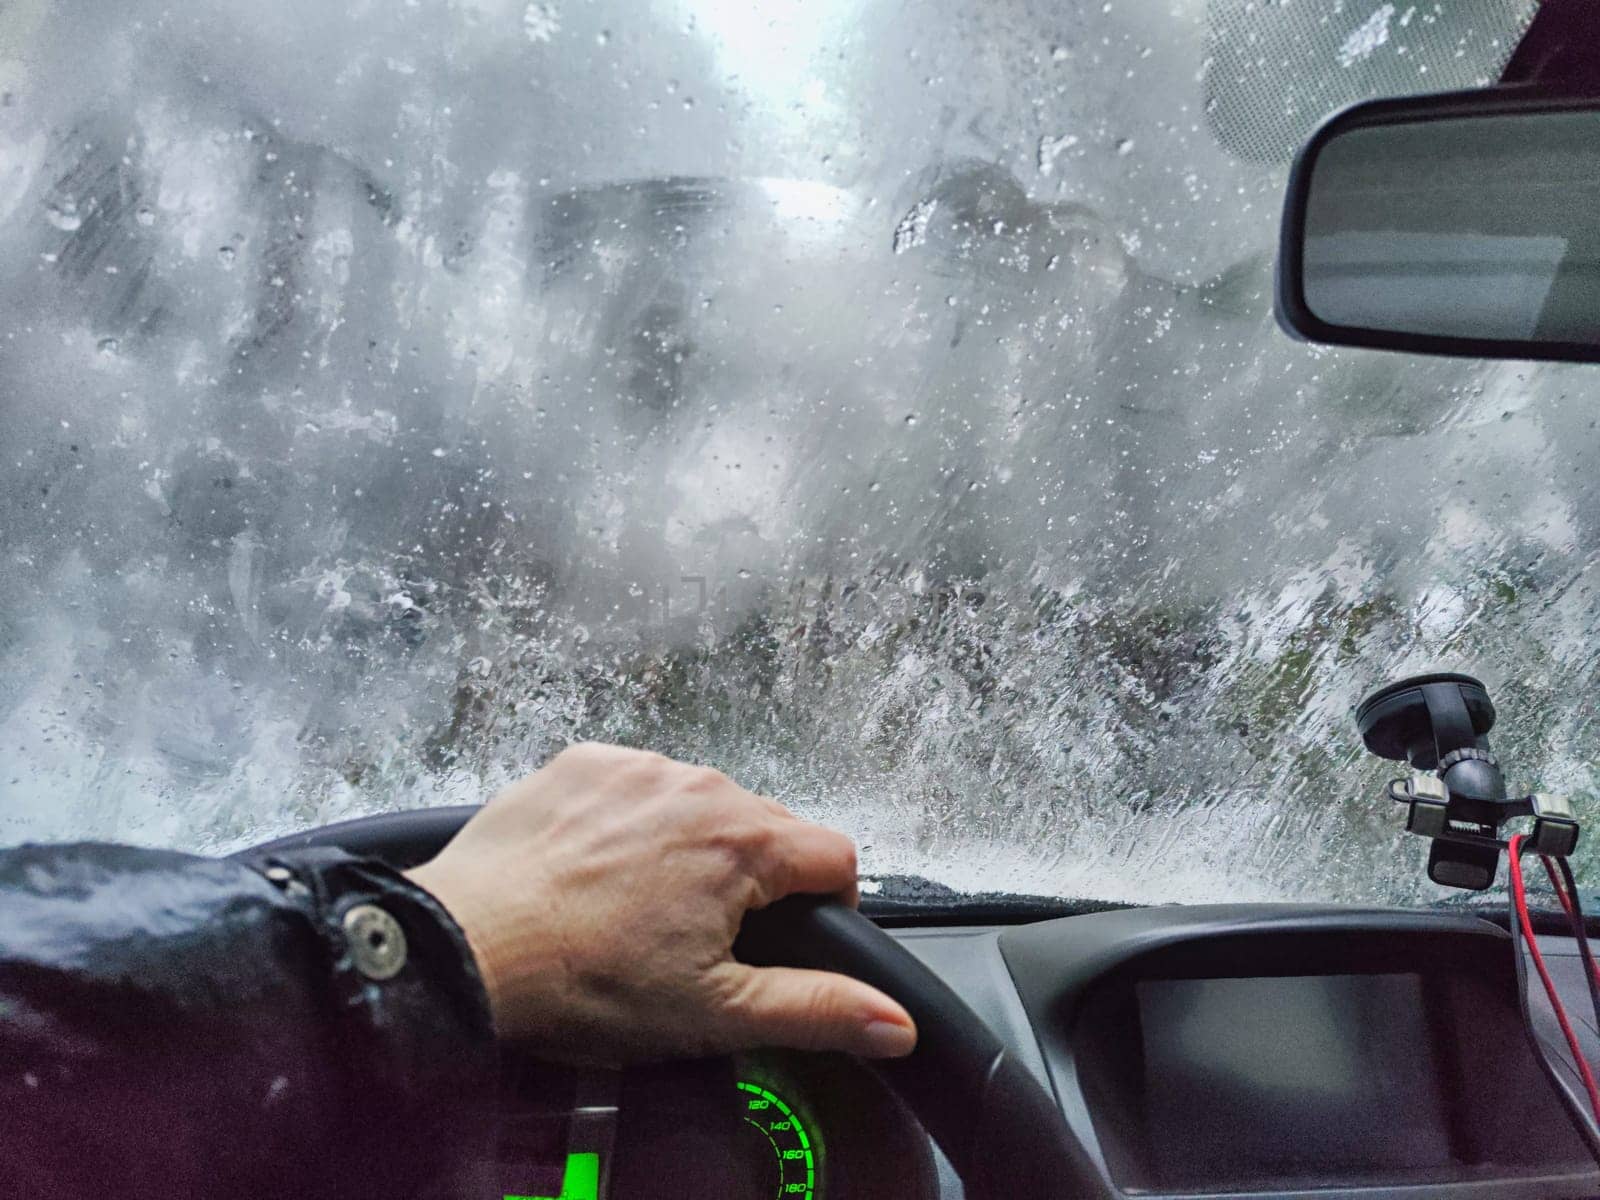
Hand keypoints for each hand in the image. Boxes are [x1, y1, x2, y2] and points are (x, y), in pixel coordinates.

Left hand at [406, 743, 916, 1064]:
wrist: (465, 948)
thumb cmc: (581, 981)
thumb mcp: (714, 1013)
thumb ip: (818, 1010)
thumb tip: (896, 1020)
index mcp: (743, 840)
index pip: (835, 856)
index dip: (828, 906)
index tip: (784, 942)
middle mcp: (698, 784)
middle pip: (767, 829)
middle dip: (752, 882)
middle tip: (699, 940)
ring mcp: (637, 766)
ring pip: (701, 805)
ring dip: (691, 849)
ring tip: (639, 908)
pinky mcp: (583, 763)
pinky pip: (637, 787)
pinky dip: (633, 823)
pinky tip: (599, 873)